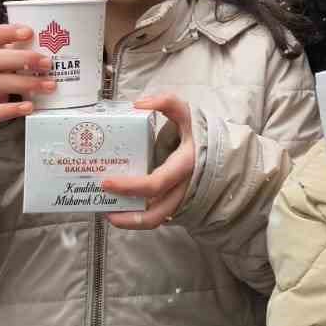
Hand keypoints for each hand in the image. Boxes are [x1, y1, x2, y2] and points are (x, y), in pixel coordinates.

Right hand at [0, 23, 52, 126]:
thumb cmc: (16, 78)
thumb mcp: (20, 62)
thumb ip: (36, 52)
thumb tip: (74, 42)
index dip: (3, 33)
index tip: (29, 32)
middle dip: (21, 58)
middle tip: (47, 63)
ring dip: (24, 83)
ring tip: (50, 85)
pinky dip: (10, 109)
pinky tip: (30, 107)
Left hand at [103, 94, 194, 229]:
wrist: (221, 150)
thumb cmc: (200, 132)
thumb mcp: (188, 114)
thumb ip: (168, 103)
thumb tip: (138, 104)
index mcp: (185, 166)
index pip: (155, 184)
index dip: (130, 187)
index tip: (106, 182)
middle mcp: (184, 188)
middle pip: (156, 214)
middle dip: (128, 218)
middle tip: (104, 208)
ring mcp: (182, 199)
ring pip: (158, 220)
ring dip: (132, 222)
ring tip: (110, 214)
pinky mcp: (178, 203)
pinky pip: (159, 215)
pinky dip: (140, 216)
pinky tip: (123, 209)